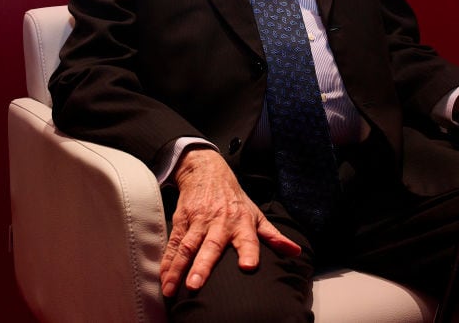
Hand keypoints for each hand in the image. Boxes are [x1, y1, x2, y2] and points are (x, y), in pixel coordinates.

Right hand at [159, 148, 300, 296]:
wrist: (207, 171)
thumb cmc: (234, 199)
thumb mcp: (255, 213)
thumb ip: (272, 235)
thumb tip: (295, 251)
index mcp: (241, 222)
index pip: (247, 238)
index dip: (249, 251)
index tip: (248, 266)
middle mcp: (220, 222)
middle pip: (210, 246)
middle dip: (202, 266)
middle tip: (196, 285)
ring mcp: (198, 221)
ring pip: (187, 246)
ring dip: (179, 268)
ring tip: (172, 288)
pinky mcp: (182, 220)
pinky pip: (173, 243)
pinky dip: (167, 261)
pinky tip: (163, 276)